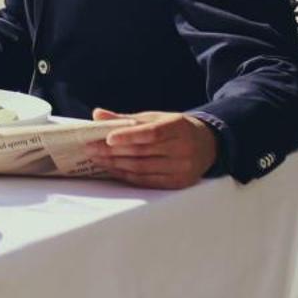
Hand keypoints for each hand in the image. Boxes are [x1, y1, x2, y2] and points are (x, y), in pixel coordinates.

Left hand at [88, 108, 218, 188]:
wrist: (206, 145)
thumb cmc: (173, 128)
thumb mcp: (154, 118)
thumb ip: (125, 119)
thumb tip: (97, 114)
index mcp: (178, 127)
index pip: (151, 133)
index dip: (129, 136)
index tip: (108, 138)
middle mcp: (183, 148)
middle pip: (143, 152)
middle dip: (113, 151)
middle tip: (91, 148)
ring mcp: (182, 168)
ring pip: (143, 169)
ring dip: (116, 165)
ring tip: (97, 159)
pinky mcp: (179, 183)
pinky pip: (148, 181)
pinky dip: (127, 176)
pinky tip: (112, 170)